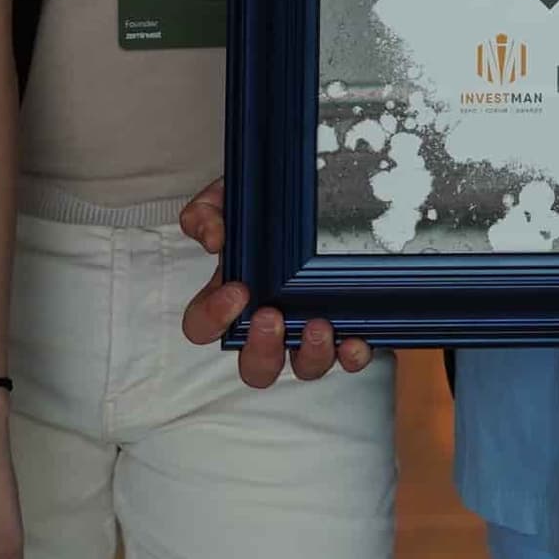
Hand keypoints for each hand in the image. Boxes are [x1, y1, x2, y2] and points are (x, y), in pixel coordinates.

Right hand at [178, 178, 375, 386]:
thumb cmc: (269, 205)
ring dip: (309, 355)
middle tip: (270, 316)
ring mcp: (307, 330)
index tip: (236, 290)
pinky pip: (348, 357)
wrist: (324, 190)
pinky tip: (354, 340)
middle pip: (255, 366)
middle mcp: (269, 322)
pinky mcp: (346, 328)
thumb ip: (209, 211)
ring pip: (303, 367)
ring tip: (318, 326)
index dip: (213, 317)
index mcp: (232, 296)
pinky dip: (352, 355)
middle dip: (261, 349)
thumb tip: (214, 237)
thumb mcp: (234, 197)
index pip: (204, 326)